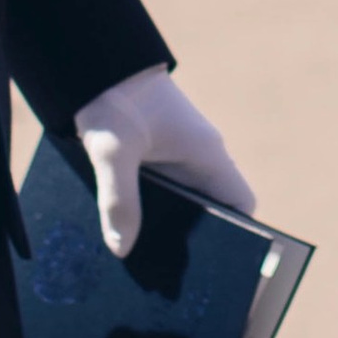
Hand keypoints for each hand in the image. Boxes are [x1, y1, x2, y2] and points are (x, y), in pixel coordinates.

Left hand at [73, 65, 257, 258]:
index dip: (240, 235)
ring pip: (183, 204)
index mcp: (207, 154)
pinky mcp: (153, 155)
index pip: (241, 205)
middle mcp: (198, 158)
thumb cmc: (115, 97)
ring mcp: (176, 156)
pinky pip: (160, 192)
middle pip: (210, 212)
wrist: (96, 60)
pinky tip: (122, 232)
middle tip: (170, 277)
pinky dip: (148, 212)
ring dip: (166, 228)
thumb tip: (122, 249)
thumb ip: (119, 200)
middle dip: (194, 243)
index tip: (221, 264)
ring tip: (143, 263)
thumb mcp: (113, 151)